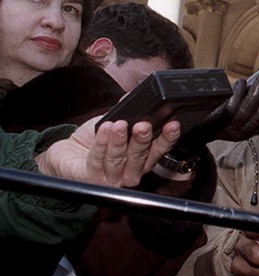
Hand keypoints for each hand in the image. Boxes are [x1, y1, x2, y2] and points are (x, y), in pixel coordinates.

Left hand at [35, 117, 180, 186]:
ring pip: (119, 160)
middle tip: (143, 125)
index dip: (168, 138)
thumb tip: (136, 96)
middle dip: (143, 140)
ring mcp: (113, 178)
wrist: (68, 154)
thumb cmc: (94, 140)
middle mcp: (131, 172)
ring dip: (119, 141)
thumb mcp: (114, 122)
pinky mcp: (93, 179)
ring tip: (119, 125)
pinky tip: (103, 130)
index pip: (159, 149)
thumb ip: (127, 113)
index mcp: (142, 158)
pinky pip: (98, 160)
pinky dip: (101, 144)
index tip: (173, 124)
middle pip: (141, 157)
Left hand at [214, 72, 258, 141]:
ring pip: (252, 105)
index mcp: (252, 131)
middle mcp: (244, 130)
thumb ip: (254, 107)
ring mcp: (232, 125)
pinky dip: (241, 89)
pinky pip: (234, 101)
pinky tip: (244, 81)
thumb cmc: (219, 120)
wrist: (195, 130)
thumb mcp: (240, 119)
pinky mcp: (222, 117)